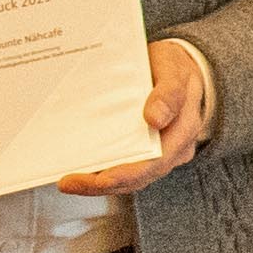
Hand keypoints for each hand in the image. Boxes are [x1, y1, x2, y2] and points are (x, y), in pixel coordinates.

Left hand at [54, 41, 219, 199]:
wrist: (181, 69)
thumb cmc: (174, 68)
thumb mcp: (173, 69)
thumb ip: (168, 93)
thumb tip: (155, 118)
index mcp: (183, 130)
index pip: (156, 161)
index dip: (126, 173)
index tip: (99, 178)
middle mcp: (175, 149)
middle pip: (139, 177)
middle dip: (101, 184)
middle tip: (69, 183)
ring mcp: (162, 154)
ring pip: (131, 179)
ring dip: (99, 184)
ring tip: (70, 182)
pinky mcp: (148, 153)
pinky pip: (127, 169)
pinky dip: (104, 174)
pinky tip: (82, 172)